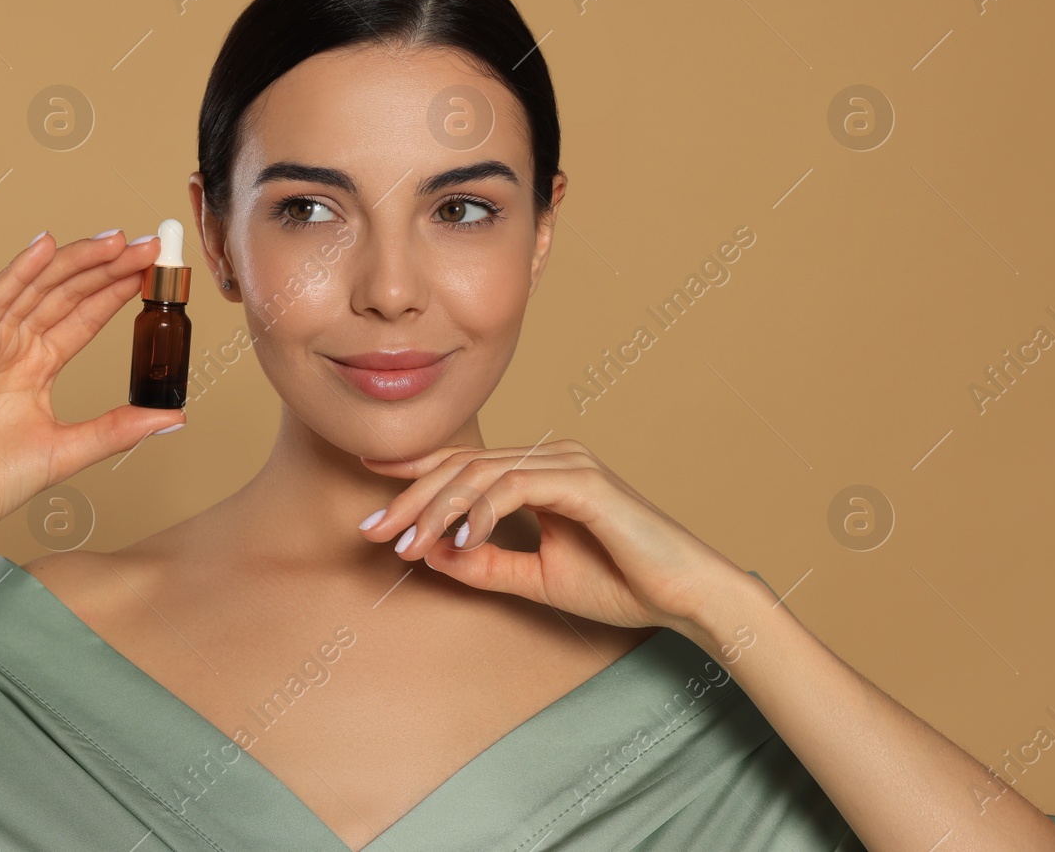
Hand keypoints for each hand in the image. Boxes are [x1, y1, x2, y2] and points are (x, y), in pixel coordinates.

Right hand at [0, 229, 186, 548]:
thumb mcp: (69, 449)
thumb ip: (118, 429)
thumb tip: (173, 418)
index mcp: (36, 367)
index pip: (83, 317)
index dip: (116, 291)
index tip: (150, 272)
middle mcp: (13, 348)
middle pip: (66, 294)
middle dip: (106, 267)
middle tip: (147, 247)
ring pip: (37, 287)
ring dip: (75, 260)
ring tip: (115, 240)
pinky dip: (20, 270)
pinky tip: (47, 246)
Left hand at [357, 438, 745, 635]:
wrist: (685, 597)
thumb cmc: (621, 584)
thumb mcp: (536, 578)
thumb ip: (486, 563)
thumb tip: (431, 554)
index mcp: (542, 471)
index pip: (466, 463)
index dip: (415, 469)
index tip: (369, 480)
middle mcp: (553, 456)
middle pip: (463, 465)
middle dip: (411, 497)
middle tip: (372, 531)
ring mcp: (568, 463)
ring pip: (481, 473)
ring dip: (437, 510)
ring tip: (408, 546)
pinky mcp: (583, 482)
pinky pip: (515, 487)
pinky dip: (479, 513)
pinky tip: (456, 542)